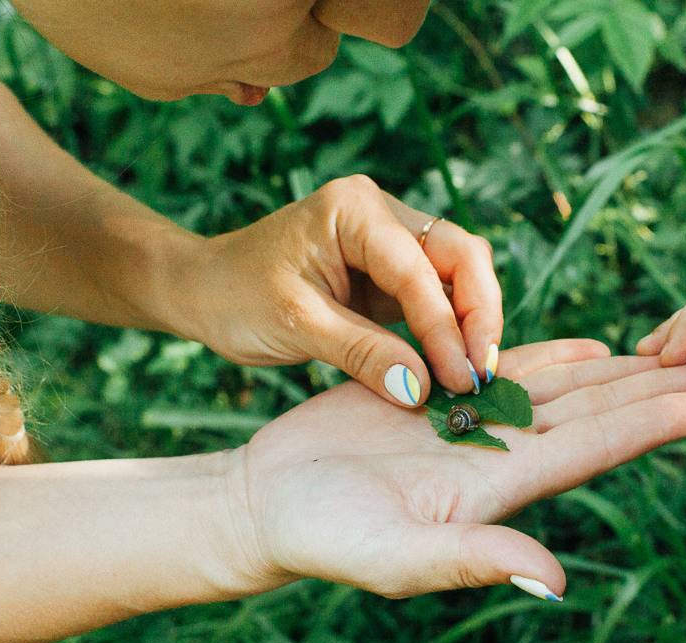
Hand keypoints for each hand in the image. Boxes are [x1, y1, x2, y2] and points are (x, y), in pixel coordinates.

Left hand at [179, 176, 498, 404]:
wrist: (204, 291)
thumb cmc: (236, 297)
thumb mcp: (297, 326)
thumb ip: (363, 354)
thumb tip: (422, 389)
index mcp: (355, 210)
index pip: (419, 270)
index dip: (445, 328)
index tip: (460, 379)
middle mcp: (383, 215)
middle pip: (461, 257)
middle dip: (479, 316)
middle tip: (482, 374)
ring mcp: (392, 242)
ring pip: (460, 275)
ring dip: (473, 324)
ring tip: (475, 375)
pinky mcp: (394, 274)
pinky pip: (440, 297)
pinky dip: (453, 330)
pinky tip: (457, 366)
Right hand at [233, 340, 685, 598]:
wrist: (268, 504)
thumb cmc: (325, 539)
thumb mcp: (399, 557)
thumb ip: (477, 559)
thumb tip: (558, 581)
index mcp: (498, 488)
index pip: (590, 451)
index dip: (648, 427)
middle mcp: (497, 454)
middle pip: (592, 414)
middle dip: (651, 390)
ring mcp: (472, 423)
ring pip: (561, 388)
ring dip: (616, 369)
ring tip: (670, 348)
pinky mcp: (439, 394)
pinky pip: (508, 367)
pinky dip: (554, 353)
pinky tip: (595, 345)